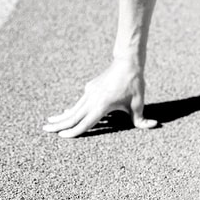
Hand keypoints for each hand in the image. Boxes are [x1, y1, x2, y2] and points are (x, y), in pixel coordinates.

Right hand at [43, 58, 157, 137]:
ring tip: (49, 122)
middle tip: (45, 130)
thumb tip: (153, 126)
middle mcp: (92, 99)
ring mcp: (90, 92)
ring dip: (61, 116)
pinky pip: (79, 102)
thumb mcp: (139, 102)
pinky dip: (71, 109)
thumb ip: (142, 118)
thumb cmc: (134, 83)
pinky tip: (65, 112)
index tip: (62, 137)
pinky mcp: (91, 88)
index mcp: (102, 105)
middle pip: (72, 116)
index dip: (74, 132)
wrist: (127, 62)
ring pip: (73, 108)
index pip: (85, 123)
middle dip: (59, 125)